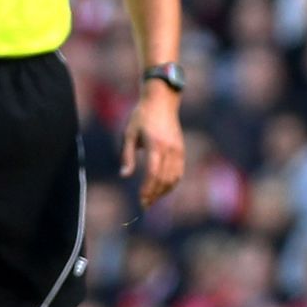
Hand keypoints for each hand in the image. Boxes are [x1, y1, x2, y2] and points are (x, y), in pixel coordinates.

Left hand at [120, 86, 184, 207]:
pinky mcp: (181, 150)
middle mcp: (170, 149)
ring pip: (174, 178)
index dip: (148, 189)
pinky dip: (171, 184)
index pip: (153, 173)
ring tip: (152, 200)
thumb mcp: (129, 133)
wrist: (162, 101)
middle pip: (164, 179)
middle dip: (154, 195)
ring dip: (163, 192)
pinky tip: (162, 189)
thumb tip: (125, 176)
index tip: (141, 201)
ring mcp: (178, 150)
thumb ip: (127, 155)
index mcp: (156, 145)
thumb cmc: (141, 116)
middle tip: (144, 205)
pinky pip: (179, 172)